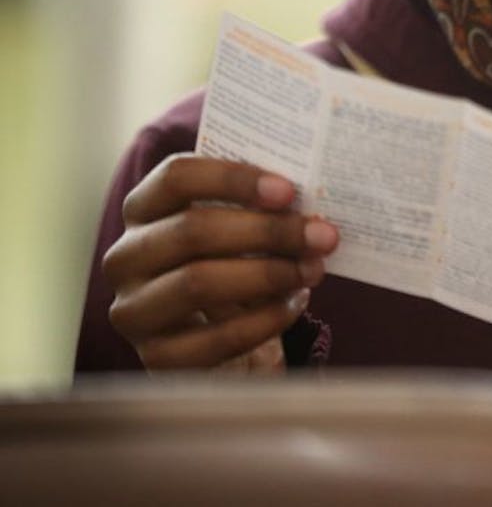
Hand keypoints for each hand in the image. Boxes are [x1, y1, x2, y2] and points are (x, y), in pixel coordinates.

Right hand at [101, 154, 339, 370]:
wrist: (221, 336)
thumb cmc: (233, 263)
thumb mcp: (237, 227)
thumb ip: (259, 206)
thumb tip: (309, 199)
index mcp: (142, 210)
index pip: (176, 177)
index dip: (232, 179)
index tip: (288, 191)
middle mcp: (126, 258)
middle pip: (192, 230)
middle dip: (268, 231)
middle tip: (322, 236)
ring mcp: (134, 310)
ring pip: (198, 282)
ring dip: (268, 274)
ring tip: (312, 269)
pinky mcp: (157, 357)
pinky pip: (217, 337)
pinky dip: (266, 319)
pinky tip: (295, 302)